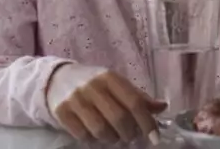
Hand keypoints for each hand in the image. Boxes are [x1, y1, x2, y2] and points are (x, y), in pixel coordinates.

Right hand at [46, 64, 165, 142]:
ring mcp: (76, 99)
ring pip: (101, 130)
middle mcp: (93, 86)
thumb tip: (162, 107)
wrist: (56, 79)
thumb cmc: (94, 84)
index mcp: (111, 77)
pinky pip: (83, 136)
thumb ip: (138, 96)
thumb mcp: (116, 84)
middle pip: (119, 119)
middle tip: (131, 137)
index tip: (155, 138)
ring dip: (112, 139)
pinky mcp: (61, 112)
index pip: (134, 102)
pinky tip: (96, 135)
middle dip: (129, 134)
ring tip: (114, 136)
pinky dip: (93, 141)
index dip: (147, 122)